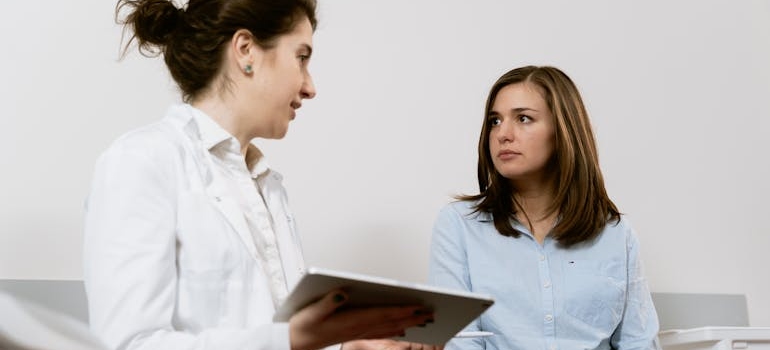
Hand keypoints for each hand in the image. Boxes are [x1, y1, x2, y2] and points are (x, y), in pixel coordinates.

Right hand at [289, 290, 434, 349]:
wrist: (295, 343)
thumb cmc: (303, 325)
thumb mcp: (311, 311)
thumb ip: (328, 302)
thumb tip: (343, 292)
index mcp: (351, 321)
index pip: (383, 314)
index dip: (402, 310)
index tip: (418, 306)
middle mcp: (358, 328)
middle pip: (391, 322)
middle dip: (412, 317)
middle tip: (432, 312)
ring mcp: (358, 332)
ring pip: (388, 328)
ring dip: (407, 323)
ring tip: (424, 319)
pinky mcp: (355, 333)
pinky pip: (381, 332)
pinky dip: (394, 329)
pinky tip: (402, 328)